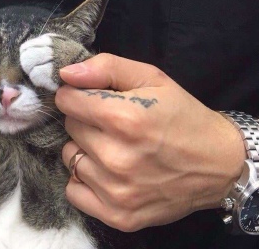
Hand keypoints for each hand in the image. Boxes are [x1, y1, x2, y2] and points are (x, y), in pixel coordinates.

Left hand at [56, 53, 245, 231]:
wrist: (217, 164)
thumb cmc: (182, 115)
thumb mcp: (151, 78)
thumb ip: (106, 68)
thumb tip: (66, 74)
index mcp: (124, 118)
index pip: (66, 100)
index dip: (78, 95)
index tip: (92, 98)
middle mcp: (117, 158)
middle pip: (69, 127)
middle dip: (85, 119)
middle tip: (112, 123)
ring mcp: (117, 191)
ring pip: (70, 157)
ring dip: (85, 149)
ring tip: (113, 147)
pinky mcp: (118, 216)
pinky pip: (74, 191)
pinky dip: (85, 180)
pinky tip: (107, 172)